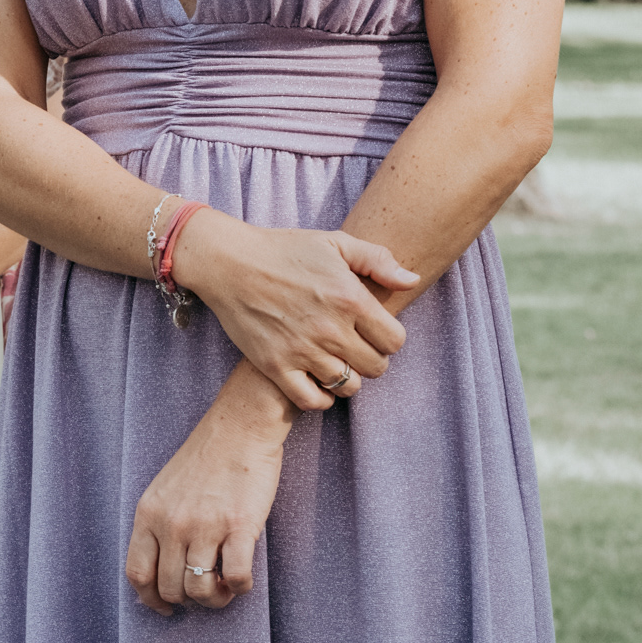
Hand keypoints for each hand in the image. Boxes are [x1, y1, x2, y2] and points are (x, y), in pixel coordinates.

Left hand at [124, 362, 292, 614]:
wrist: (239, 429)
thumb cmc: (203, 460)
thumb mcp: (163, 491)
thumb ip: (156, 527)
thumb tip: (157, 575)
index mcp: (148, 515)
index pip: (138, 574)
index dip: (151, 599)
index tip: (167, 607)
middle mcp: (172, 525)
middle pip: (170, 588)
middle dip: (188, 600)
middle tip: (205, 592)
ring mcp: (205, 527)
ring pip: (201, 591)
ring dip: (215, 599)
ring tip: (224, 588)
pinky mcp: (239, 528)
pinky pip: (236, 578)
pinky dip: (240, 588)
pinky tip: (242, 579)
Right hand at [174, 210, 419, 411]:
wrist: (230, 263)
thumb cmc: (284, 250)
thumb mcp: (335, 242)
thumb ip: (378, 260)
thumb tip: (411, 281)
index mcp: (351, 299)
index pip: (395, 341)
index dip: (389, 338)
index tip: (375, 332)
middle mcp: (330, 329)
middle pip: (376, 367)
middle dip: (371, 358)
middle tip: (355, 348)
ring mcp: (302, 351)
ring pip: (348, 386)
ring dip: (347, 378)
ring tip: (336, 362)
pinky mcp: (276, 366)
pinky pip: (312, 401)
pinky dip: (321, 397)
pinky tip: (317, 381)